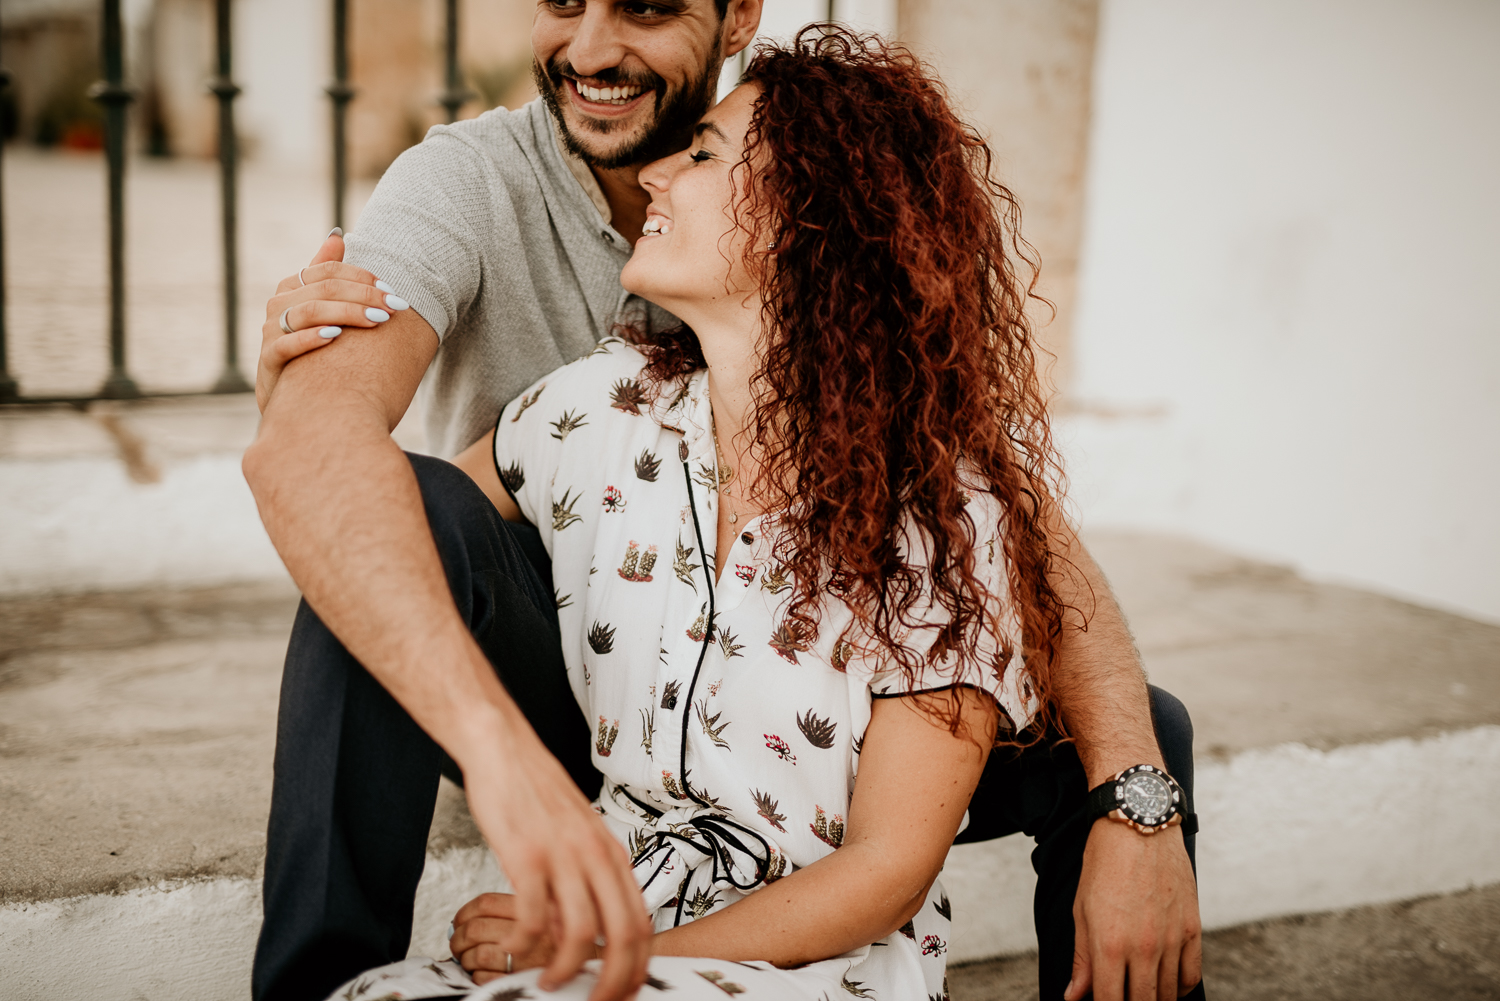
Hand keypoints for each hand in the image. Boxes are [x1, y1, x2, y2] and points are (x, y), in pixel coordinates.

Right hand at [257, 231, 408, 410]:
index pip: (327, 271)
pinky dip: (312, 338)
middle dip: (363, 295)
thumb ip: (325, 273)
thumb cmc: (314, 350)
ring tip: (378, 319)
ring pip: (308, 312)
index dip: (361, 277)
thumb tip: (338, 234)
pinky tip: (337, 337)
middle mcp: (278, 305)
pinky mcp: (268, 361)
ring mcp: (270, 332)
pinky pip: (286, 344)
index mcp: (292, 288)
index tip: (391, 288)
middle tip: (394, 305)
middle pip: (322, 289)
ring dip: (347, 313)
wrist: (295, 400)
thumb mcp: (320, 309)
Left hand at [451, 892, 582, 984]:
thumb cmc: (571, 940)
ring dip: (465, 960)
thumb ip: (526, 904)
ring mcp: (528, 957)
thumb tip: (476, 913)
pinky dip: (478, 978)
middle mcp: (533, 929)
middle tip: (457, 942)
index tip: (461, 920)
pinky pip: (486, 979)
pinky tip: (485, 974)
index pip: (486, 903)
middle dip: (459, 938)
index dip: (465, 913)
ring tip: (468, 960)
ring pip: (477, 954)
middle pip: (476, 928)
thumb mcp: (557, 907)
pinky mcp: (524, 981)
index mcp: (537, 905)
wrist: (599, 969)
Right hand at [458, 725, 651, 999]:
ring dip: (566, 969)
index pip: (641, 920)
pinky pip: (535, 917)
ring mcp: (563, 857)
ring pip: (582, 932)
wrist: (505, 751)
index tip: (625, 989)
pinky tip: (517, 947)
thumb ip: (583, 880)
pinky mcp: (527, 858)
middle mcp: (595, 856)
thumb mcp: (575, 836)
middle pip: (623, 933)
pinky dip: (526, 944)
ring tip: (550, 984)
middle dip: (614, 979)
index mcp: (611, 853)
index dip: (638, 964)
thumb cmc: (537, 793)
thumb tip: (580, 931)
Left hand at [1066, 821, 1201, 1000]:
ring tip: (1140, 993)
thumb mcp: (1081, 910)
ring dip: (1154, 999)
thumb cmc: (1103, 863)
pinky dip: (1179, 989)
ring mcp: (1171, 940)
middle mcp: (1143, 948)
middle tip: (1122, 997)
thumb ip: (1082, 959)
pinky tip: (1166, 987)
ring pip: (1167, 995)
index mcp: (1108, 944)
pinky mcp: (1192, 929)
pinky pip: (1191, 976)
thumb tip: (1074, 996)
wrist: (1138, 825)